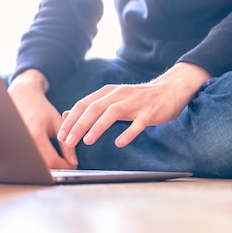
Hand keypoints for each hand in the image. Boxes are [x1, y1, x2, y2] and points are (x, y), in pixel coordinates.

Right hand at [8, 70, 77, 168]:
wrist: (23, 99)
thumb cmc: (41, 109)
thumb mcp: (58, 123)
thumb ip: (67, 144)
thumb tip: (73, 162)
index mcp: (35, 135)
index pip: (53, 161)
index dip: (66, 166)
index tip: (73, 164)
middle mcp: (24, 143)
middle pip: (43, 167)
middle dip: (58, 169)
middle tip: (67, 163)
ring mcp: (17, 147)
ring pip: (36, 166)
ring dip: (49, 167)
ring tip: (59, 160)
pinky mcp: (15, 149)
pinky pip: (30, 161)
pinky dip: (41, 162)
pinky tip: (48, 157)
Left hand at [57, 62, 210, 147]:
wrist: (170, 90)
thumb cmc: (139, 99)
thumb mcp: (113, 99)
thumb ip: (93, 106)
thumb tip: (68, 114)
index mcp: (108, 92)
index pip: (84, 104)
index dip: (71, 120)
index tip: (61, 135)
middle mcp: (119, 94)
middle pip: (94, 108)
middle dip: (79, 125)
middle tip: (68, 141)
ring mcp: (135, 102)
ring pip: (112, 113)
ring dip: (97, 127)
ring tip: (87, 141)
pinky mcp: (149, 112)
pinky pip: (137, 123)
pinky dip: (128, 133)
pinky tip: (119, 143)